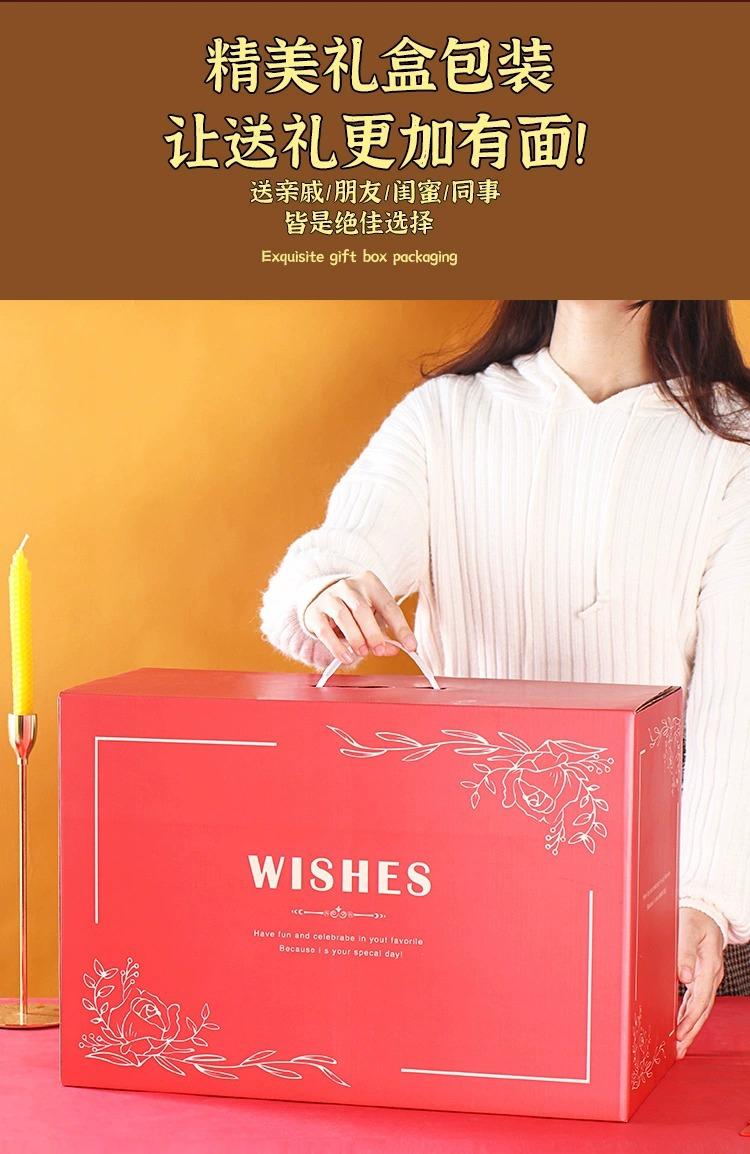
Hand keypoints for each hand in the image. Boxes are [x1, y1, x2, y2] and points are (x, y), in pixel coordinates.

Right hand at [301, 570, 416, 664]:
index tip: (411, 646)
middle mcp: (348, 586)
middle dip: (373, 633)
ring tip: (362, 653)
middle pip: (362, 609)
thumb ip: (384, 632)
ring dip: (355, 638)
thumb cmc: (353, 609)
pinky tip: (346, 657)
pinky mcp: (314, 612)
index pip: (388, 606)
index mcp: (369, 583)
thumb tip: (393, 649)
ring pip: (343, 617)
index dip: (401, 628)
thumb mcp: (372, 615)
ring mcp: (329, 597)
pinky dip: (337, 647)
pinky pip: (326, 631)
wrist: (320, 598)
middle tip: (379, 650)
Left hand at [675, 907, 724, 1058]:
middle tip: (678, 1051)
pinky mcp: (703, 976)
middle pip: (702, 1010)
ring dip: (690, 1027)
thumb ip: (684, 951)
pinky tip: (682, 1025)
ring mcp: (708, 976)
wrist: (705, 910)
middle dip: (691, 1032)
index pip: (700, 999)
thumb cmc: (694, 917)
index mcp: (709, 964)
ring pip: (700, 1008)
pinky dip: (690, 1014)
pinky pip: (697, 1000)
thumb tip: (683, 976)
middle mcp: (711, 974)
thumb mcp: (687, 928)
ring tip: (679, 1046)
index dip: (690, 1019)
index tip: (680, 1034)